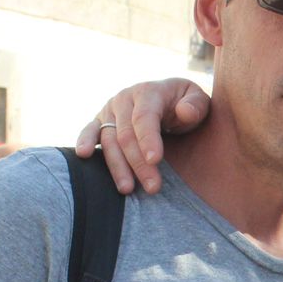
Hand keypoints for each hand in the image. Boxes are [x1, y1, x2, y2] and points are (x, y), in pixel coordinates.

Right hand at [75, 79, 210, 194]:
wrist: (170, 100)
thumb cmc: (186, 104)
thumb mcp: (199, 100)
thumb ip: (196, 105)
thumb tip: (184, 112)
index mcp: (148, 91)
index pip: (145, 117)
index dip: (148, 139)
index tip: (155, 160)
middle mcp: (125, 99)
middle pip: (127, 134)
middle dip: (138, 163)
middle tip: (153, 187)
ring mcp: (110, 110)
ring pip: (109, 140)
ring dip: (117, 166)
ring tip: (127, 189)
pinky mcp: (101, 121)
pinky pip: (90, 131)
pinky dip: (84, 142)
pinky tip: (83, 155)